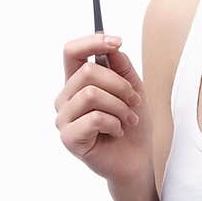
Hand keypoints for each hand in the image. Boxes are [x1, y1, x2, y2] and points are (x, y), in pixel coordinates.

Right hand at [55, 32, 151, 186]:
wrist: (137, 159)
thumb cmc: (132, 125)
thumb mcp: (132, 89)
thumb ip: (122, 67)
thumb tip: (111, 48)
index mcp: (76, 84)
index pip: (72, 52)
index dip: (92, 42)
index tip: (117, 41)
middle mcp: (66, 99)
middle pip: (87, 72)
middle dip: (119, 85)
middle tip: (134, 101)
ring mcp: (64, 119)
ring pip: (91, 94)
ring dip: (119, 106)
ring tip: (128, 120)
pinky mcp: (69, 138)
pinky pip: (94, 118)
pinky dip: (114, 123)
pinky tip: (117, 132)